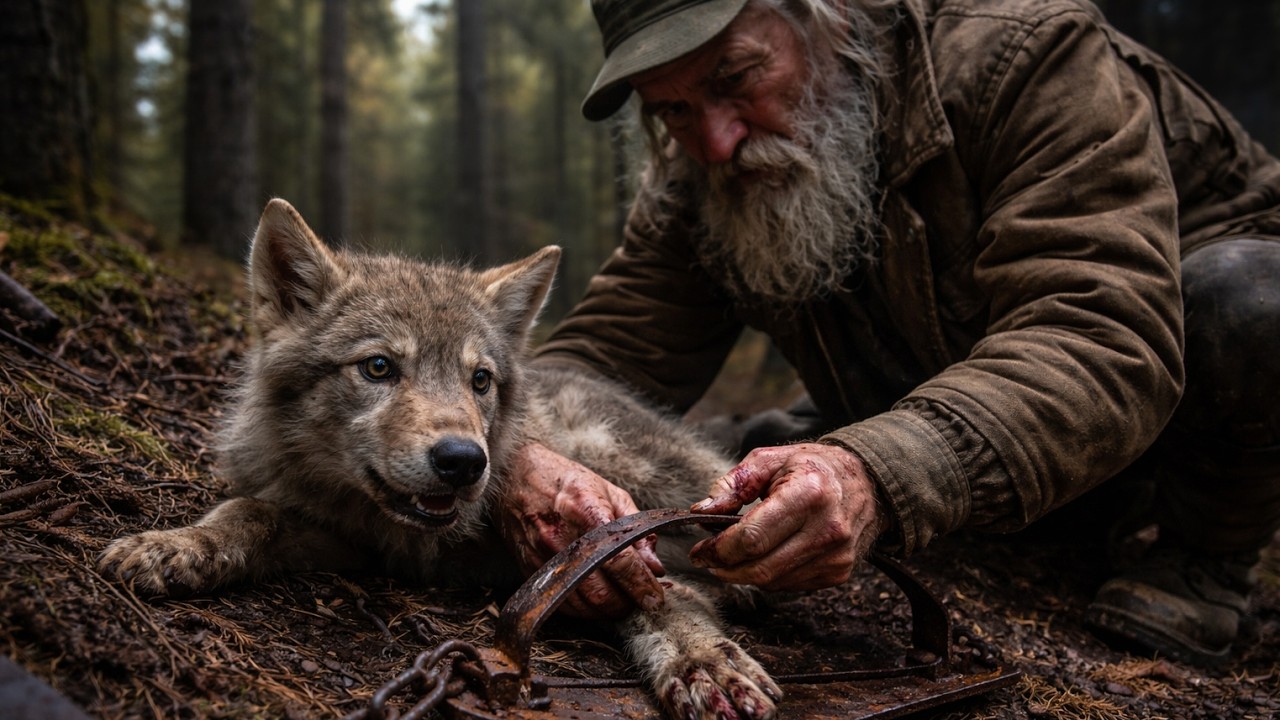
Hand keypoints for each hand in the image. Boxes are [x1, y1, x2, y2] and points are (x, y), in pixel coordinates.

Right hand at [497, 442, 665, 618]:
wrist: (515, 477)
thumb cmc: (568, 483)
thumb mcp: (609, 493)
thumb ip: (637, 530)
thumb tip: (655, 568)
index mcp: (586, 510)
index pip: (619, 560)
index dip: (641, 585)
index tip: (656, 599)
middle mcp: (561, 536)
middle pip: (600, 591)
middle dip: (627, 604)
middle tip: (641, 601)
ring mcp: (542, 556)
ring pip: (581, 604)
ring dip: (607, 611)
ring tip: (622, 601)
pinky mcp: (530, 569)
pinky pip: (561, 604)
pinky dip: (584, 611)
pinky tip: (596, 601)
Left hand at [688, 443, 884, 590]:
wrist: (868, 482)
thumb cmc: (813, 467)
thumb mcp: (770, 460)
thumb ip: (733, 483)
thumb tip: (702, 511)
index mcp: (809, 493)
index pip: (752, 537)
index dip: (718, 549)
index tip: (699, 549)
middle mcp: (827, 529)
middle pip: (760, 568)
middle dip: (724, 568)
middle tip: (707, 559)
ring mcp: (836, 556)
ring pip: (772, 582)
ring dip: (744, 574)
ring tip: (733, 555)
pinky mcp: (839, 573)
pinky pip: (790, 585)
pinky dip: (768, 576)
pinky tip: (765, 556)